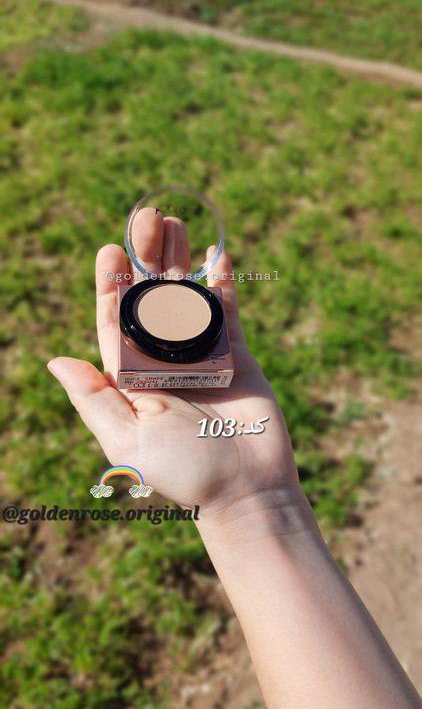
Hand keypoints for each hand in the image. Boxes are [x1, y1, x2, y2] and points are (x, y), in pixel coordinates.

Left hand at [48, 208, 300, 516]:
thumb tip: (56, 361)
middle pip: (151, 298)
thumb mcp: (126, 439)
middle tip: (147, 217)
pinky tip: (216, 254)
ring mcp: (201, 354)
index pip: (115, 320)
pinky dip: (222, 283)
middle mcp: (164, 359)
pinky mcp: (236, 354)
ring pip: (187, 296)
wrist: (246, 490)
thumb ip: (94, 398)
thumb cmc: (184, 471)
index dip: (110, 284)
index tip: (109, 249)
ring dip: (180, 260)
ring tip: (175, 223)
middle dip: (147, 257)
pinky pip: (227, 310)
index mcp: (133, 376)